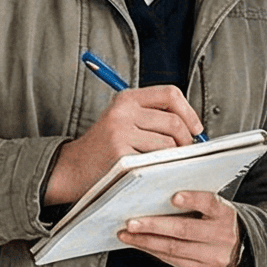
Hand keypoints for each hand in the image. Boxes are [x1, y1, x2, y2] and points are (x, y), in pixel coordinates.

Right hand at [45, 85, 202, 204]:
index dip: (189, 111)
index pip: (170, 94)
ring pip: (169, 144)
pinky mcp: (121, 155)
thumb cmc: (103, 149)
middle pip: (174, 121)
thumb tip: (193, 127)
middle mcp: (123, 111)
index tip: (195, 128)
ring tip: (166, 164)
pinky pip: (156, 161)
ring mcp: (121, 133)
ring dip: (174, 157)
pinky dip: (161, 168)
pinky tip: (154, 173)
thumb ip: (152, 117)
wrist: (71, 169)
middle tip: (185, 153)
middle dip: (187, 140)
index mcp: (126, 99)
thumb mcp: (122, 121)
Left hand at [120, 189, 243, 266]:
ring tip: (126, 234)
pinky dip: (153, 251)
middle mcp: (223, 236)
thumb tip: (155, 194)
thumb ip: (194, 200)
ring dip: (146, 241)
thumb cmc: (214, 220)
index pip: (209, 203)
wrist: (237, 249)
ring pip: (174, 249)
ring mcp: (214, 257)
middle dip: (154, 226)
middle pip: (185, 230)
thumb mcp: (213, 207)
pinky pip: (173, 261)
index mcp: (225, 213)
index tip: (173, 196)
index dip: (192, 199)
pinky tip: (139, 243)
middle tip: (131, 222)